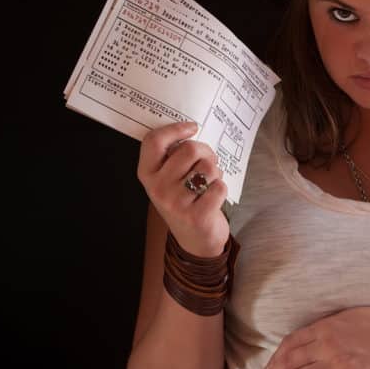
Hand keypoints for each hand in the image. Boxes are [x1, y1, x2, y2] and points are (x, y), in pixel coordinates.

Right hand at [136, 121, 229, 256]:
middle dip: (206, 152)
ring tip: (208, 184)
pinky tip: (213, 198)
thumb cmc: (185, 200)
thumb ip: (173, 156)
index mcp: (147, 174)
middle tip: (208, 163)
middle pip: (190, 149)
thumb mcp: (169, 178)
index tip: (192, 128)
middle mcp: (157, 188)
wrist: (195, 240)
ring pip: (208, 167)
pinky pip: (219, 187)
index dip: (175, 129)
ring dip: (215, 173)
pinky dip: (221, 188)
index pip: (154, 141)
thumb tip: (191, 129)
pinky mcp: (197, 216)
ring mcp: (176, 203)